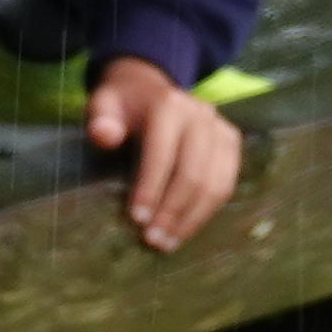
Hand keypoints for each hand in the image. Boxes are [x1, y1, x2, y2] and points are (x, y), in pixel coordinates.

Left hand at [81, 54, 242, 250]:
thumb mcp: (103, 105)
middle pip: (193, 173)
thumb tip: (105, 136)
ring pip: (215, 183)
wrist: (148, 89)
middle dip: (173, 211)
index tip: (137, 220)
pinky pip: (226, 183)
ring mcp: (220, 128)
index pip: (162, 154)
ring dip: (193, 218)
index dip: (151, 189)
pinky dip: (207, 211)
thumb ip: (101, 119)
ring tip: (169, 242)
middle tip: (153, 240)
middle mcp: (201, 115)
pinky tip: (186, 229)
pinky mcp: (230, 143)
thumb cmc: (122, 106)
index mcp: (169, 105)